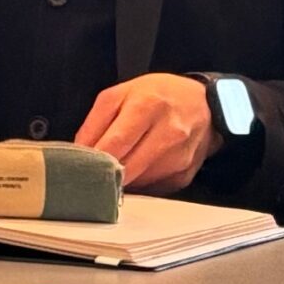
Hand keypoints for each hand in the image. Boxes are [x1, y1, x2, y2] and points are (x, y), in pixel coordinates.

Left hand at [73, 73, 219, 191]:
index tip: (80, 166)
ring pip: (136, 183)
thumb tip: (80, 153)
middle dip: (106, 173)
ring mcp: (179, 158)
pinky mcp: (183, 176)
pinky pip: (151, 189)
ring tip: (121, 162)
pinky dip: (140, 182)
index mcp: (147, 106)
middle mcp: (168, 133)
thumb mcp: (121, 94)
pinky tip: (141, 166)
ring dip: (123, 178)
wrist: (203, 104)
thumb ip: (95, 122)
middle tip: (94, 169)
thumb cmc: (158, 95)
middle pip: (125, 170)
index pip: (114, 145)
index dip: (93, 160)